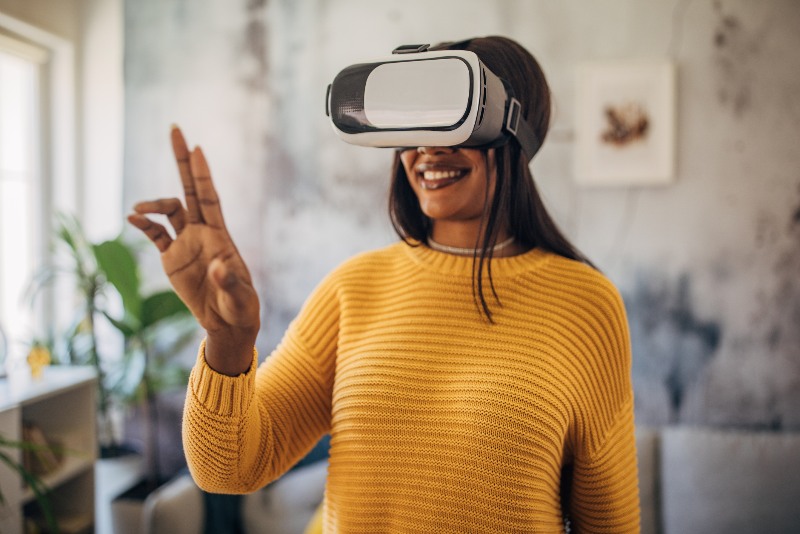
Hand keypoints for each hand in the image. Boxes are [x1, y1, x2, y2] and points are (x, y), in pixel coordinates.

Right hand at [128, 126, 259, 374]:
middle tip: (175, 129)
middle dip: (183, 161)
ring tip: (138, 208)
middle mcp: (202, 232)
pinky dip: (144, 224)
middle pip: (190, 189)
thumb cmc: (240, 307)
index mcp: (221, 236)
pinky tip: (133, 217)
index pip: (210, 198)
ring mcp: (186, 242)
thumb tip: (218, 266)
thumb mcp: (239, 297)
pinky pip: (155, 234)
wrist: (227, 322)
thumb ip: (229, 282)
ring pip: (169, 210)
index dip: (203, 175)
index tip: (198, 149)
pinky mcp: (172, 257)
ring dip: (154, 203)